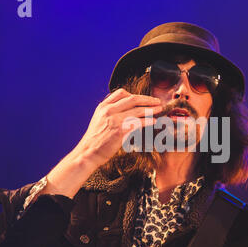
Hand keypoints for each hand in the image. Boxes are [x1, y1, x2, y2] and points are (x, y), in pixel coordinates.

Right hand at [37, 89, 161, 198]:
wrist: (87, 152)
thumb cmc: (95, 140)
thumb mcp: (100, 120)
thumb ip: (111, 113)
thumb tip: (126, 112)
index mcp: (103, 106)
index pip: (121, 93)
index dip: (135, 95)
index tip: (144, 99)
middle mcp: (108, 110)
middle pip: (132, 99)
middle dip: (147, 99)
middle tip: (157, 102)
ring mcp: (114, 119)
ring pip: (137, 110)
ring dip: (151, 109)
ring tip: (160, 110)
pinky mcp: (120, 130)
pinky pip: (138, 123)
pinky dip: (148, 121)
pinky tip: (154, 122)